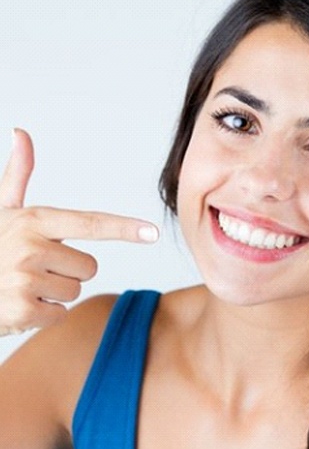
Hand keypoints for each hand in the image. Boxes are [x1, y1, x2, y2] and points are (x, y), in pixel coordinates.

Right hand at [0, 129, 158, 334]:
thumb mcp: (2, 212)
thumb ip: (17, 177)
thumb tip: (21, 133)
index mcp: (33, 221)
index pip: (90, 224)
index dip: (124, 228)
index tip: (152, 232)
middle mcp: (30, 247)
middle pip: (90, 267)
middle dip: (68, 272)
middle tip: (33, 268)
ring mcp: (25, 280)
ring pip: (75, 290)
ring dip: (53, 293)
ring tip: (23, 285)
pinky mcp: (21, 311)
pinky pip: (59, 313)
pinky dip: (42, 314)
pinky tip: (17, 303)